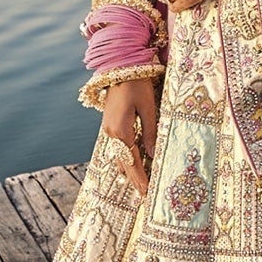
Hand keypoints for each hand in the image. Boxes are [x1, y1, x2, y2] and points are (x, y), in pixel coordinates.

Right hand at [101, 76, 158, 194]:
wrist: (120, 66)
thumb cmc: (138, 84)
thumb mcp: (149, 108)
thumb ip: (150, 132)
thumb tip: (153, 155)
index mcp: (121, 130)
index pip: (133, 161)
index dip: (141, 178)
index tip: (147, 192)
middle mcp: (111, 133)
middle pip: (124, 162)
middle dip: (134, 179)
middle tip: (144, 195)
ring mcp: (108, 129)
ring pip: (119, 156)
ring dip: (128, 170)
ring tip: (138, 185)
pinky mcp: (109, 124)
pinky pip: (116, 147)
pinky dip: (124, 159)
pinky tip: (129, 165)